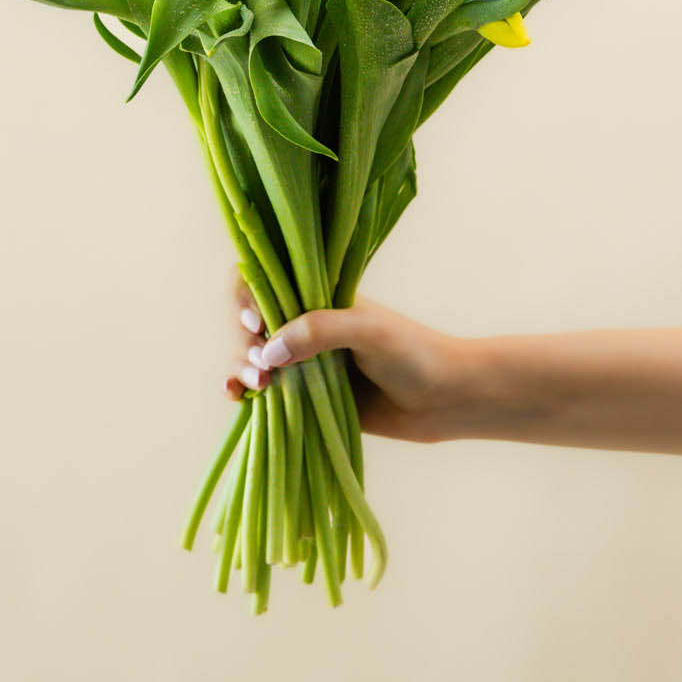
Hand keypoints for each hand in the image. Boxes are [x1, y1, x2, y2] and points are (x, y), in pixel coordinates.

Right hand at [225, 281, 475, 442]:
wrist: (445, 400)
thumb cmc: (414, 353)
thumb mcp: (369, 330)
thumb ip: (319, 330)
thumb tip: (269, 351)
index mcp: (318, 297)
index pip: (266, 281)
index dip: (249, 298)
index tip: (256, 322)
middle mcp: (303, 325)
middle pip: (249, 322)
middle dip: (245, 342)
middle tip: (263, 368)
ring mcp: (301, 361)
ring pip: (251, 356)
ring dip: (240, 367)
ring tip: (257, 386)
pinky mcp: (304, 397)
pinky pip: (262, 392)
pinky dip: (241, 391)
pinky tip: (236, 397)